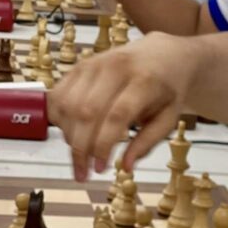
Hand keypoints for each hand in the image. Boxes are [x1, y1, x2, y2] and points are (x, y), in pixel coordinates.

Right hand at [47, 31, 199, 179]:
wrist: (163, 54)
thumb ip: (147, 143)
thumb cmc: (167, 88)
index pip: (116, 115)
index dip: (103, 145)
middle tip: (83, 173)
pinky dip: (59, 120)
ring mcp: (93, 64)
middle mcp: (115, 67)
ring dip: (69, 136)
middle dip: (81, 148)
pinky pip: (58, 96)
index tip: (100, 169)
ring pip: (68, 105)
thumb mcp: (169, 117)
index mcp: (144, 80)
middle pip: (87, 112)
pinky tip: (72, 134)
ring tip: (80, 154)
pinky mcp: (79, 66)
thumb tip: (126, 168)